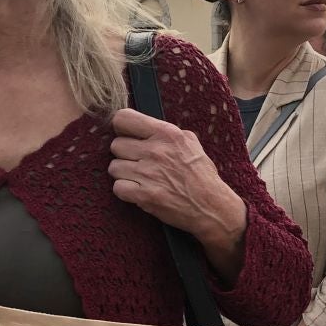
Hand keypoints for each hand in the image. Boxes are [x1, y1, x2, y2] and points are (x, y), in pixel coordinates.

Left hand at [108, 108, 240, 241]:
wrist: (211, 206)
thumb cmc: (202, 176)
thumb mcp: (191, 143)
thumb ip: (167, 133)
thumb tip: (146, 127)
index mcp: (167, 133)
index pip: (123, 119)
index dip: (122, 129)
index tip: (129, 137)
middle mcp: (156, 151)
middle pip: (116, 145)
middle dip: (125, 155)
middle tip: (138, 163)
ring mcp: (149, 174)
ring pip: (114, 167)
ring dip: (124, 174)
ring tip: (141, 179)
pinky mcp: (144, 195)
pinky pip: (117, 187)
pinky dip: (125, 191)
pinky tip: (139, 191)